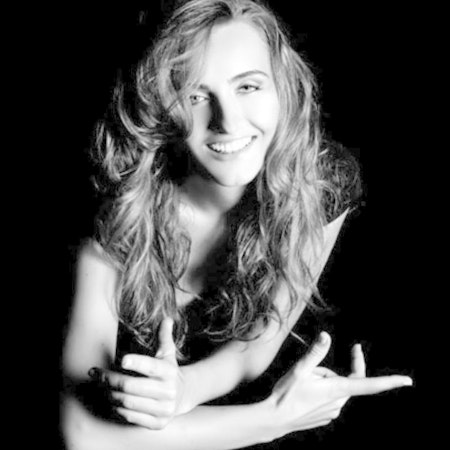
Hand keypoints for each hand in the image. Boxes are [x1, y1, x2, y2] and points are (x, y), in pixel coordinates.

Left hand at [89, 318, 189, 428]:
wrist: (182, 394)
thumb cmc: (168, 370)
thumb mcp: (168, 353)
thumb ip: (164, 336)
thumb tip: (167, 319)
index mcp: (169, 371)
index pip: (151, 366)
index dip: (137, 363)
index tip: (122, 359)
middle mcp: (168, 391)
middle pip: (131, 385)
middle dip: (110, 379)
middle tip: (96, 373)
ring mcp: (164, 409)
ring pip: (127, 402)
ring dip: (109, 393)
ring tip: (100, 385)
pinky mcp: (157, 423)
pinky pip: (130, 416)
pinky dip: (116, 408)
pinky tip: (110, 399)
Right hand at [269, 332, 412, 434]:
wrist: (274, 419)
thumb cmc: (286, 394)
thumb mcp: (299, 369)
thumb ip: (315, 352)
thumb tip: (326, 336)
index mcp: (337, 389)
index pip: (369, 384)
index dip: (389, 382)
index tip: (407, 381)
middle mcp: (338, 402)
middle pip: (346, 379)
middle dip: (330, 370)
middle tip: (311, 367)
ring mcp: (332, 411)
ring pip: (336, 388)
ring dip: (324, 381)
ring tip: (302, 383)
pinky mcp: (325, 416)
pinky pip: (329, 398)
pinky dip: (321, 391)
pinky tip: (304, 394)